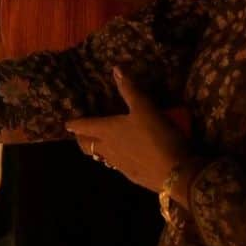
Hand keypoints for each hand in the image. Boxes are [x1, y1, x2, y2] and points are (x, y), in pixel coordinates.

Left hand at [66, 68, 189, 192]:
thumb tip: (116, 68)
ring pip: (102, 158)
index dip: (74, 124)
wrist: (178, 174)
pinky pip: (118, 167)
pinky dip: (115, 160)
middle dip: (82, 139)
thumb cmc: (157, 136)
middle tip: (81, 134)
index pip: (83, 127)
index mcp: (107, 131)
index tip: (67, 124)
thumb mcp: (145, 108)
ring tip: (100, 143)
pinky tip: (124, 157)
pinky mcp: (134, 177)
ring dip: (98, 150)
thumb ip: (130, 89)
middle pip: (87, 146)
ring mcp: (120, 166)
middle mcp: (109, 150)